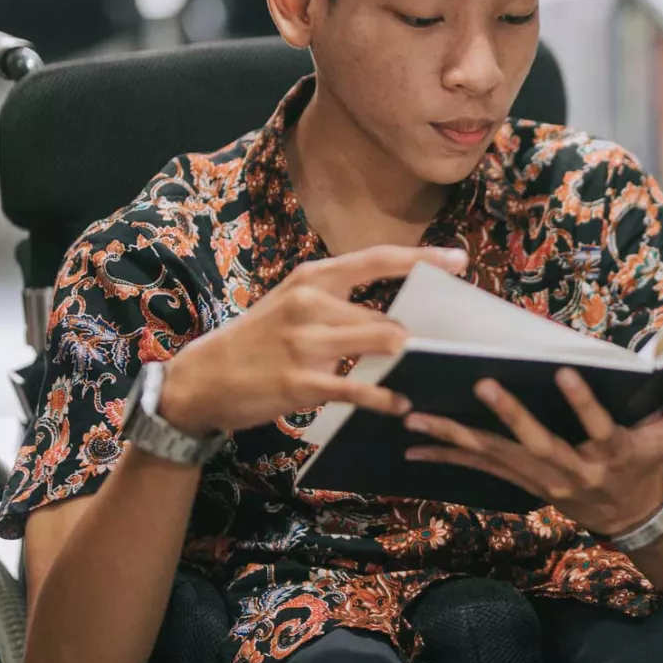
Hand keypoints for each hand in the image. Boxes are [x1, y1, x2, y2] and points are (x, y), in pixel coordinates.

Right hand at [158, 244, 469, 435]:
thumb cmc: (257, 339)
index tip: (460, 259)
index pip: (379, 259)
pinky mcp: (303, 381)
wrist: (202, 377)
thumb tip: (393, 315)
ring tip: (415, 375)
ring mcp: (306, 342)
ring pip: (382, 343)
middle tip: (434, 352)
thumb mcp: (292, 302)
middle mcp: (311, 302)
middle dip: (413, 338)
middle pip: (388, 317)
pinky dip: (386, 398)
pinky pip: (360, 388)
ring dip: (403, 362)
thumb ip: (339, 301)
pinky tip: (398, 404)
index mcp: (312, 277)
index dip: (423, 259)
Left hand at [404, 367, 662, 536]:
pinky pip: (480, 468)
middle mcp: (574, 470)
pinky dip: (447, 455)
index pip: (598, 427)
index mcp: (612, 454)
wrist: (631, 517)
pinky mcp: (523, 482)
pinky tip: (414, 446)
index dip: (582, 403)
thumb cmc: (650, 465)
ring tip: (417, 418)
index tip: (564, 373)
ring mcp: (544, 479)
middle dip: (509, 415)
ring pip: (497, 456)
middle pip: (537, 443)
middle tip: (482, 385)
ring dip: (456, 436)